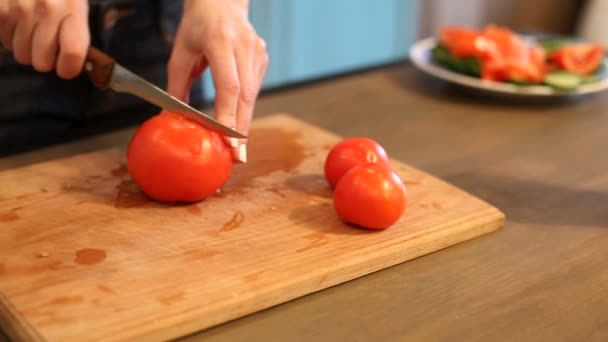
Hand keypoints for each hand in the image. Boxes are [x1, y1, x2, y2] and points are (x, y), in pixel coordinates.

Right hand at [0, 0, 89, 78]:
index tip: (67, 68)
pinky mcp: (0, 8)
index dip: (69, 68)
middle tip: (49, 47)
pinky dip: (11, 37)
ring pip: (22, 55)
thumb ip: (79, 32)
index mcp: (73, 8)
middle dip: (46, 59)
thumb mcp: (78, 3)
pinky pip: (4, 42)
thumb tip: (83, 64)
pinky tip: (20, 24)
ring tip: (33, 32)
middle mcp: (47, 9)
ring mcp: (20, 8)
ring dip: (28, 49)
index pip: (73, 53)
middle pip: (42, 62)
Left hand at [167, 0, 268, 161]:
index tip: (229, 143)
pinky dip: (245, 109)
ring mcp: (258, 52)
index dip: (229, 117)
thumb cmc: (197, 26)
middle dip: (241, 130)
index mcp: (221, 42)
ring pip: (253, 96)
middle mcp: (245, 46)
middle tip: (237, 158)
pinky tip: (238, 123)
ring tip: (237, 150)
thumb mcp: (180, 53)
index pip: (230, 86)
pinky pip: (254, 90)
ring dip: (244, 123)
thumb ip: (177, 86)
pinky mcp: (263, 59)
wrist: (222, 3)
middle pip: (246, 96)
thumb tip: (172, 119)